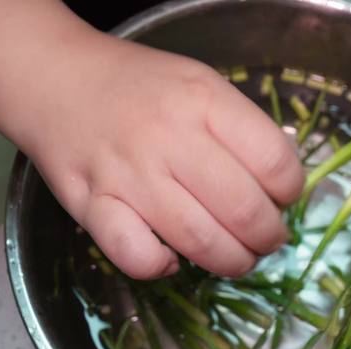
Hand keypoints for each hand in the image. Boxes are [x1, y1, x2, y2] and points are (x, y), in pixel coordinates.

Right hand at [0, 1, 303, 279]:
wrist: (59, 80)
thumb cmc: (141, 86)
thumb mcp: (203, 84)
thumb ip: (243, 127)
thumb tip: (282, 183)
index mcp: (205, 101)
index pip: (274, 161)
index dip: (291, 190)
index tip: (284, 198)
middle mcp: (169, 137)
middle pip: (243, 209)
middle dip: (269, 237)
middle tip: (268, 239)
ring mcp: (129, 174)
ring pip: (199, 240)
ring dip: (232, 262)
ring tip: (238, 258)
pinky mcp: (92, 205)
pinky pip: (135, 255)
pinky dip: (161, 267)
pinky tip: (171, 259)